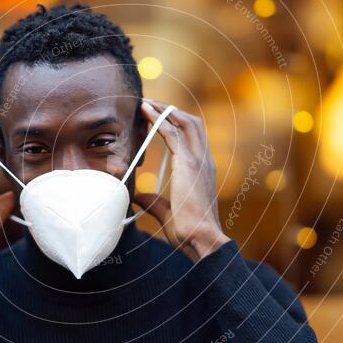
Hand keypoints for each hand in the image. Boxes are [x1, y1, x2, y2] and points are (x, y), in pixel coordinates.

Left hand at [133, 99, 229, 261]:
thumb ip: (154, 202)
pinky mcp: (188, 164)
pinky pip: (173, 133)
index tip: (159, 117)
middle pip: (192, 123)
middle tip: (150, 104)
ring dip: (165, 110)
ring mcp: (198, 160)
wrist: (201, 239)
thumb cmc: (188, 232)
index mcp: (203, 170)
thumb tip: (138, 197)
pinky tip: (145, 111)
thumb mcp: (167, 213)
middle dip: (172, 110)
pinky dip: (159, 119)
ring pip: (185, 122)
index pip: (193, 138)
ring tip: (146, 102)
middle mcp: (204, 161)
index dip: (177, 124)